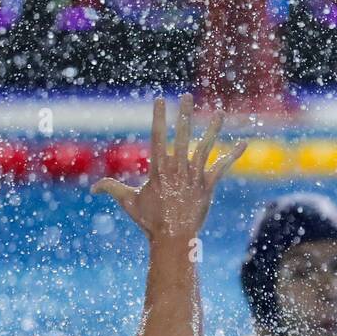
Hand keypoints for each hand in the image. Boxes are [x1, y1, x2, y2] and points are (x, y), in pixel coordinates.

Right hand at [93, 94, 245, 242]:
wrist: (173, 239)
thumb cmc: (150, 221)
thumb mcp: (128, 202)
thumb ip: (112, 189)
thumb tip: (94, 187)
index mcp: (159, 170)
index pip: (158, 138)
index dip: (159, 118)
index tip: (160, 100)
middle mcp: (177, 170)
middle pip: (182, 137)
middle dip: (184, 115)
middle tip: (187, 96)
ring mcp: (193, 177)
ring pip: (204, 148)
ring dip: (212, 129)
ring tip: (219, 113)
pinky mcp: (207, 187)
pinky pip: (221, 168)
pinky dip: (232, 156)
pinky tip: (243, 144)